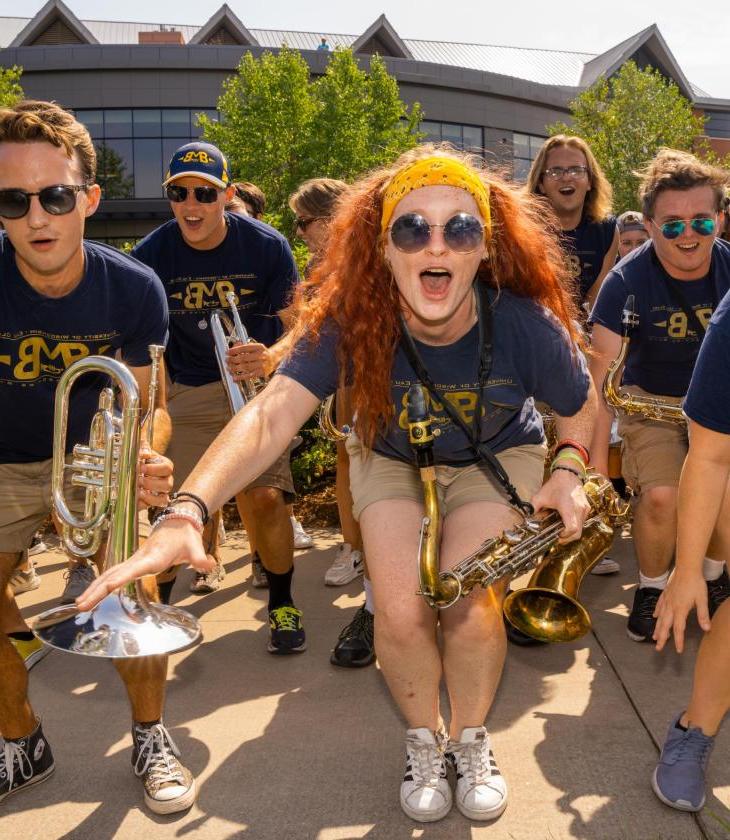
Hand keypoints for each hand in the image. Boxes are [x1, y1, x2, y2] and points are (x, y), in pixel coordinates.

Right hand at [75, 519, 211, 610]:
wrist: (178, 521)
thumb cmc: (185, 536)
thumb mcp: (195, 547)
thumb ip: (201, 559)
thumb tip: (209, 565)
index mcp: (154, 557)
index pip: (135, 569)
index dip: (122, 579)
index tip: (108, 588)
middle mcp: (140, 559)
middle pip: (114, 574)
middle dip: (97, 590)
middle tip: (81, 606)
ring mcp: (134, 560)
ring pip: (109, 575)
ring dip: (94, 589)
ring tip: (79, 605)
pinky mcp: (132, 563)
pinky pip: (112, 574)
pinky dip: (99, 585)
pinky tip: (90, 596)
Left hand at [137, 450, 172, 508]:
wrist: (133, 471)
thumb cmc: (139, 460)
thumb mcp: (140, 451)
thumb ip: (143, 448)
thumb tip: (144, 453)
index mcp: (165, 466)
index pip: (167, 468)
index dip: (154, 469)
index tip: (141, 468)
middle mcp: (166, 480)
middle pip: (167, 485)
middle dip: (151, 483)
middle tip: (139, 480)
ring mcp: (161, 493)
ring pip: (163, 499)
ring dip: (150, 496)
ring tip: (138, 492)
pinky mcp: (153, 502)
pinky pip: (152, 507)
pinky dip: (144, 504)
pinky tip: (136, 499)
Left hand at [227, 342, 269, 380]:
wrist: (274, 360)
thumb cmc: (262, 354)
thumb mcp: (255, 347)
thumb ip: (245, 346)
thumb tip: (234, 346)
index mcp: (259, 347)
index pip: (244, 348)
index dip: (235, 350)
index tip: (228, 352)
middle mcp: (261, 355)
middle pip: (243, 358)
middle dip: (233, 359)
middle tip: (227, 360)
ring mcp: (262, 365)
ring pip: (245, 367)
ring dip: (235, 368)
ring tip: (229, 368)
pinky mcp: (261, 373)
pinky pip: (249, 375)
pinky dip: (240, 377)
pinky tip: (234, 377)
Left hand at [532, 469, 589, 542]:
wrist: (568, 473)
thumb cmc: (556, 484)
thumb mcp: (541, 496)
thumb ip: (533, 508)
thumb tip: (527, 518)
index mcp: (568, 508)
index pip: (572, 529)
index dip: (564, 536)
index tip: (557, 535)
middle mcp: (579, 510)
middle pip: (578, 533)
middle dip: (567, 538)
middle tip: (558, 536)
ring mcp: (585, 509)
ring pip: (581, 528)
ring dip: (571, 532)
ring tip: (561, 528)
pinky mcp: (587, 508)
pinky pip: (582, 522)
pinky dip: (575, 525)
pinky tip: (566, 521)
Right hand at [653, 570, 710, 652]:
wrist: (686, 568)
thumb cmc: (696, 583)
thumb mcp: (702, 600)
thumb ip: (703, 615)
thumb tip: (707, 629)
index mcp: (680, 609)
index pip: (678, 628)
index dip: (678, 640)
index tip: (678, 650)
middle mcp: (671, 606)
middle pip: (665, 625)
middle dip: (662, 638)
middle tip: (658, 648)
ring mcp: (667, 600)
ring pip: (660, 617)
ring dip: (657, 628)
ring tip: (654, 636)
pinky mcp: (666, 594)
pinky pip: (659, 605)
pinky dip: (656, 612)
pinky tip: (654, 616)